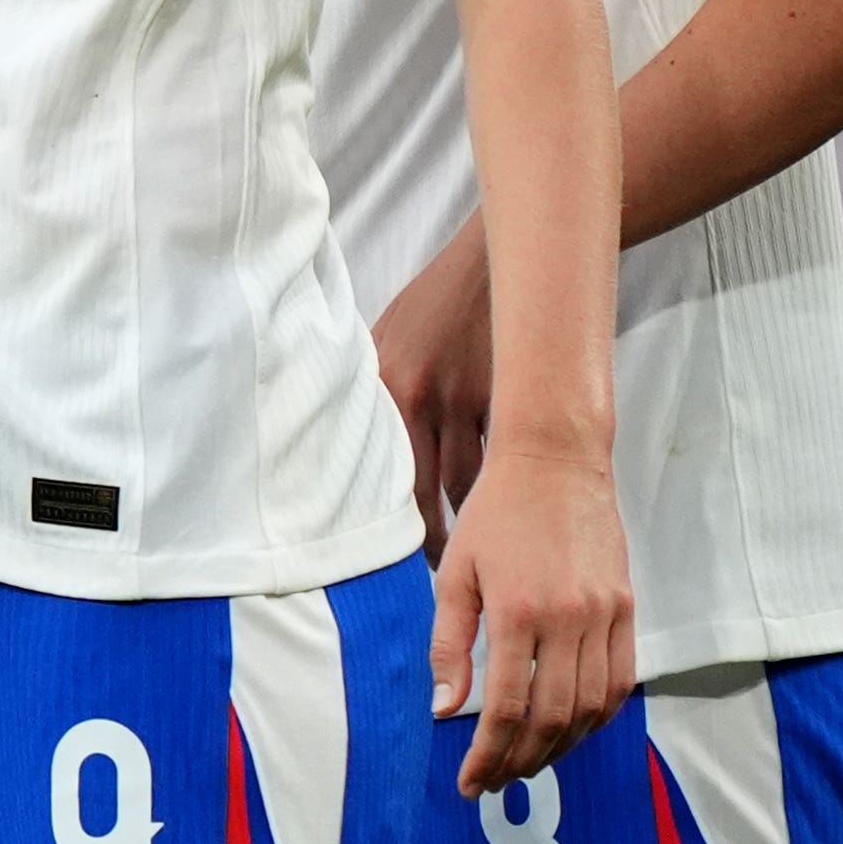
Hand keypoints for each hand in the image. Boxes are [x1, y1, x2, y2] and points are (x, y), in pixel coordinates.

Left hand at [373, 223, 490, 553]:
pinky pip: (498, 461)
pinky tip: (501, 515)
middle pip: (423, 491)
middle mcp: (419, 398)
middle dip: (431, 539)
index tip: (387, 554)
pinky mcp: (504, 403)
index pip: (379, 474)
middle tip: (434, 573)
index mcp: (382, 389)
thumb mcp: (382, 341)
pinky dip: (499, 490)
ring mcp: (466, 402)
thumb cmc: (428, 310)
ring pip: (467, 485)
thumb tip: (338, 441)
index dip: (384, 521)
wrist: (483, 269)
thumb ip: (370, 393)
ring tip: (467, 555)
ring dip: (468, 522)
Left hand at [434, 442, 632, 796]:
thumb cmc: (496, 515)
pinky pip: (620, 681)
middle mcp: (569, 619)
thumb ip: (449, 645)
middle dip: (522, 760)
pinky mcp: (627, 610)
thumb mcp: (455, 573)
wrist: (556, 461)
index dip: (488, 753)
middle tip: (495, 781)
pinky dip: (597, 716)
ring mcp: (605, 616)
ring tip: (528, 763)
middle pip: (553, 717)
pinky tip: (571, 730)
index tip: (470, 780)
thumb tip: (445, 710)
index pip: (507, 707)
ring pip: (591, 707)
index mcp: (518, 611)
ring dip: (562, 747)